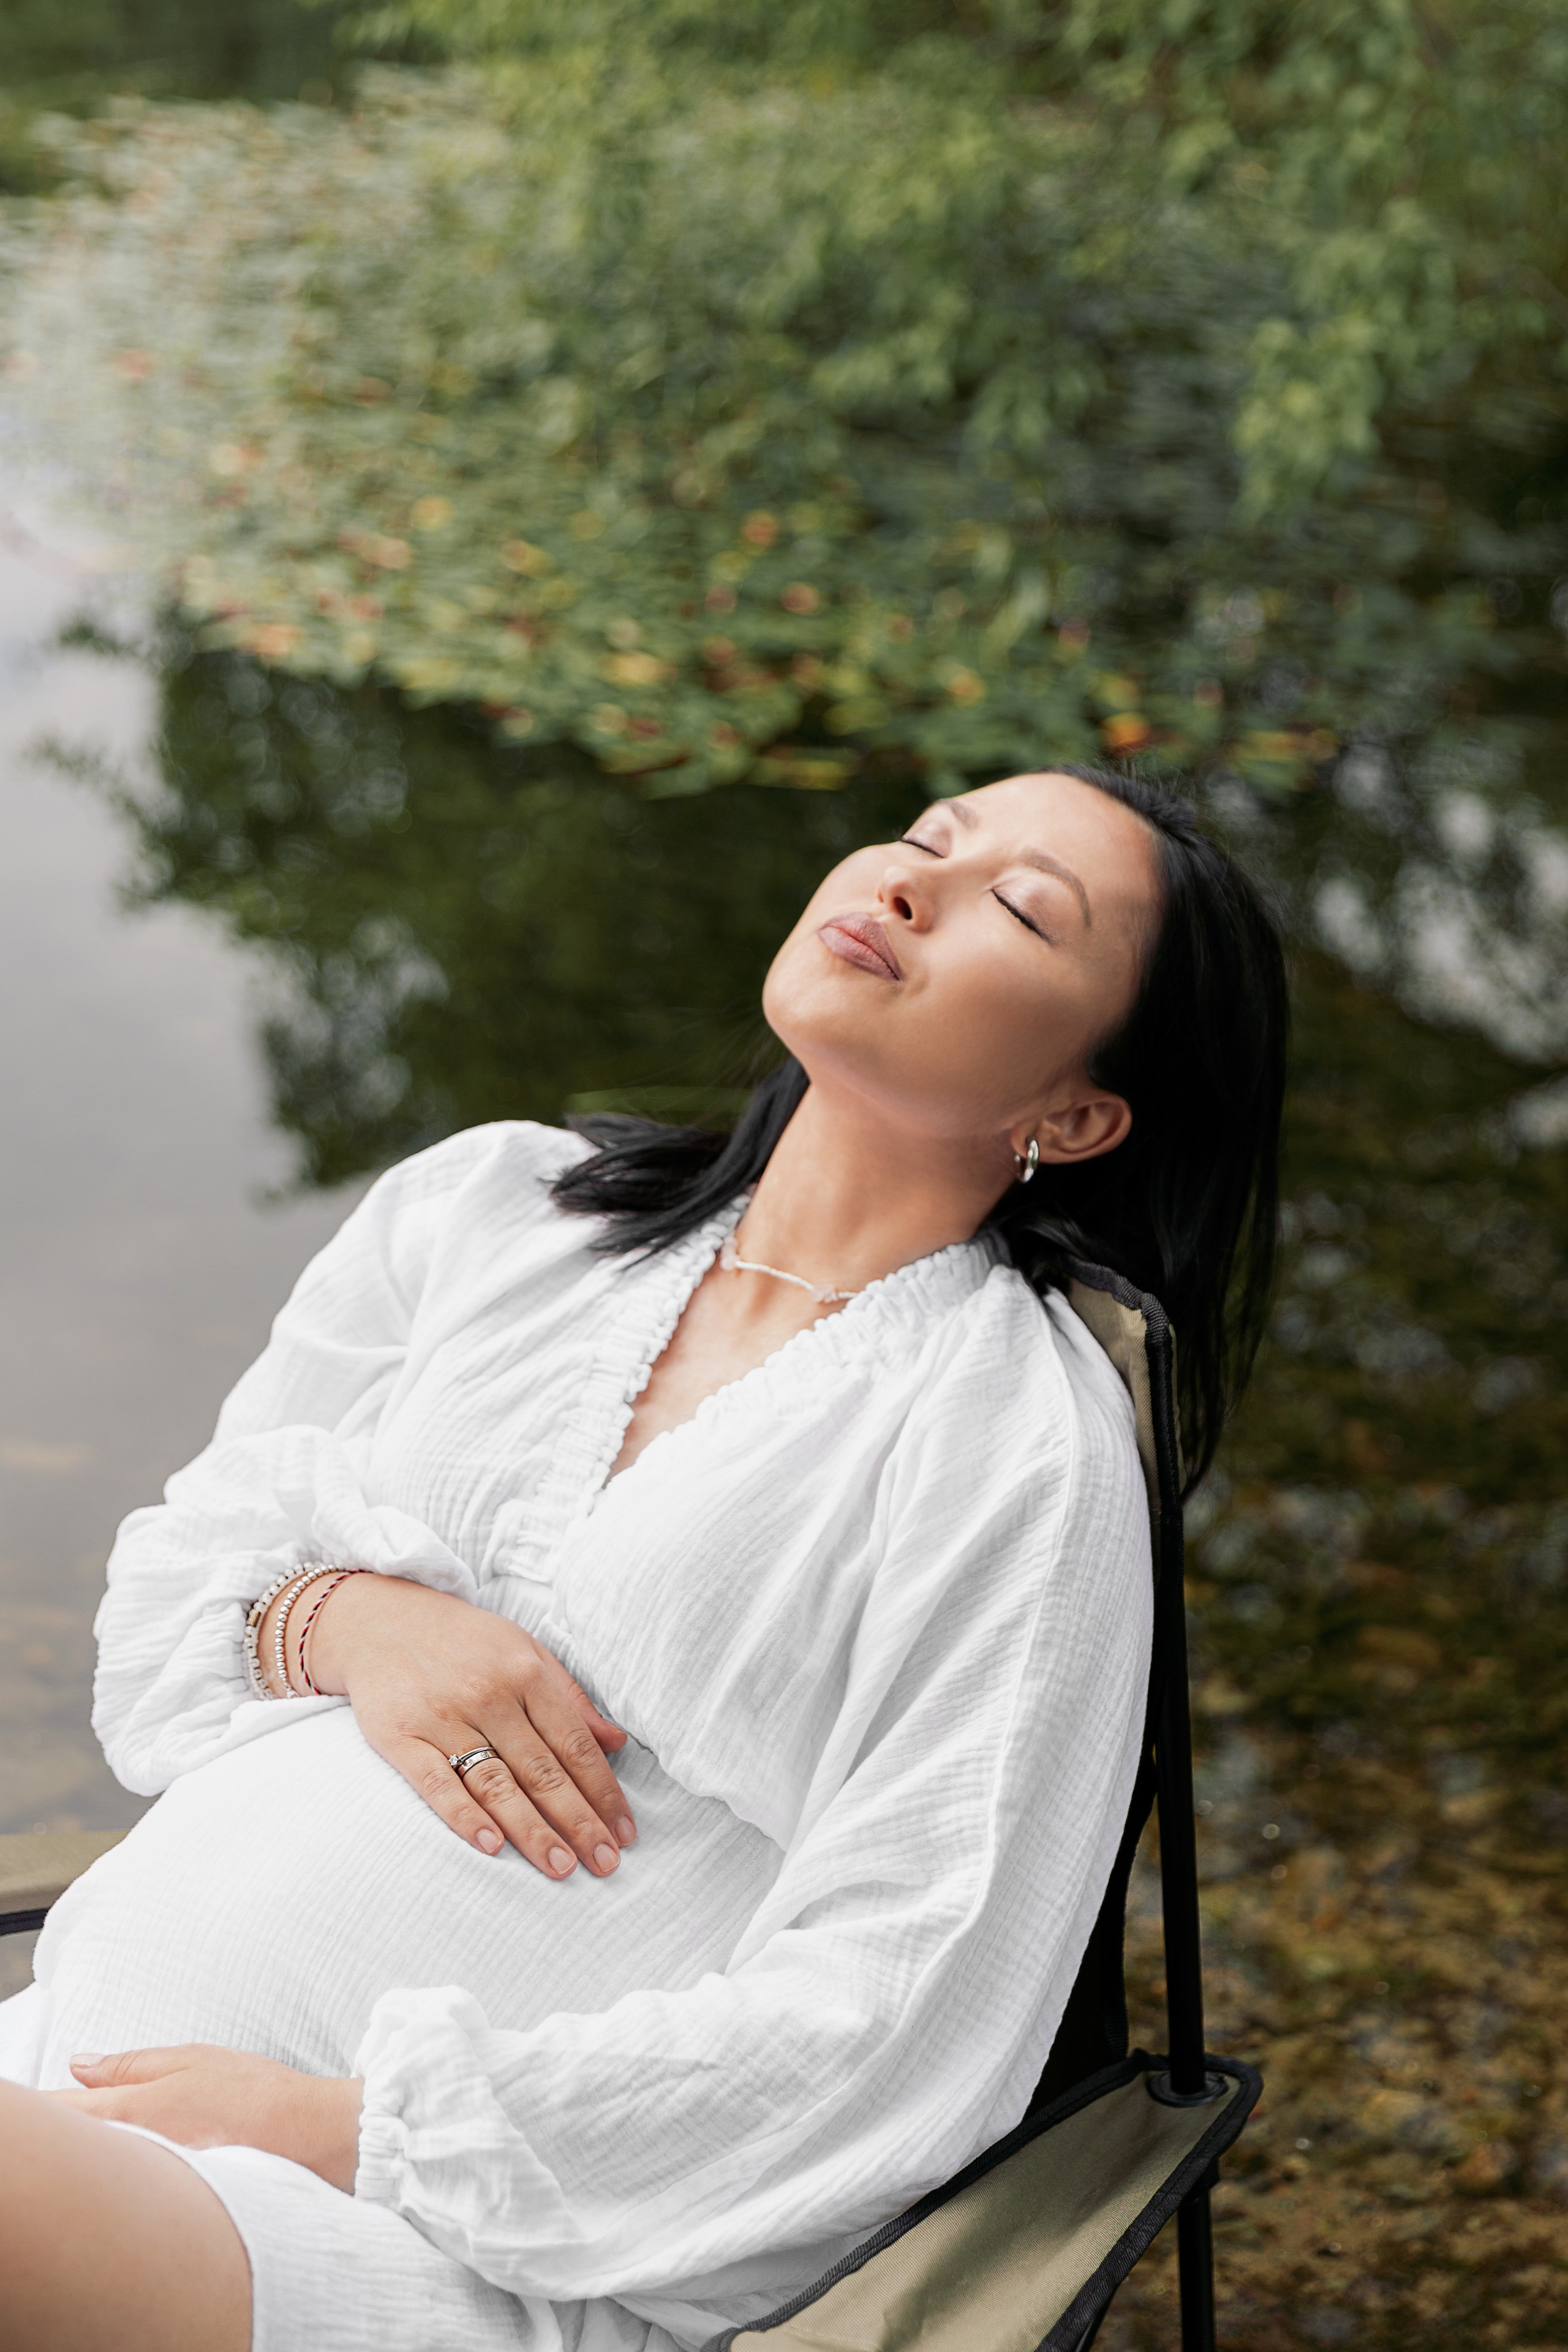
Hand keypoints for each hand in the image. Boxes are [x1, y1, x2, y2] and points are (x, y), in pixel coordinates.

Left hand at [56, 2046, 362, 2192]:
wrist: (304, 2139)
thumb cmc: (252, 2092)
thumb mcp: (191, 2058)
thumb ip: (129, 2064)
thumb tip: (79, 2066)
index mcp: (134, 2111)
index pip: (63, 2111)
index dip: (47, 2103)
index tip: (45, 2096)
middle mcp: (135, 2153)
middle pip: (76, 2146)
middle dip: (70, 2126)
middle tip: (86, 2107)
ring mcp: (152, 2183)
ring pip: (102, 2166)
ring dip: (99, 2149)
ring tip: (129, 2129)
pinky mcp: (171, 2201)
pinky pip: (130, 2187)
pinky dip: (127, 2171)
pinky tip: (150, 2158)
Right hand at [284, 1572, 636, 1881]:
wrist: (380, 1620)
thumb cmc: (463, 1642)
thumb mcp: (524, 1651)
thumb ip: (570, 1699)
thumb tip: (617, 1743)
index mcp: (525, 1674)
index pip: (574, 1744)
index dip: (603, 1791)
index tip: (625, 1833)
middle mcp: (489, 1695)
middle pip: (542, 1770)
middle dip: (579, 1821)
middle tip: (606, 1863)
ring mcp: (443, 1718)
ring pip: (496, 1783)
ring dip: (532, 1829)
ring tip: (561, 1867)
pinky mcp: (400, 1737)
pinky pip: (436, 1784)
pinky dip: (464, 1816)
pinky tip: (491, 1846)